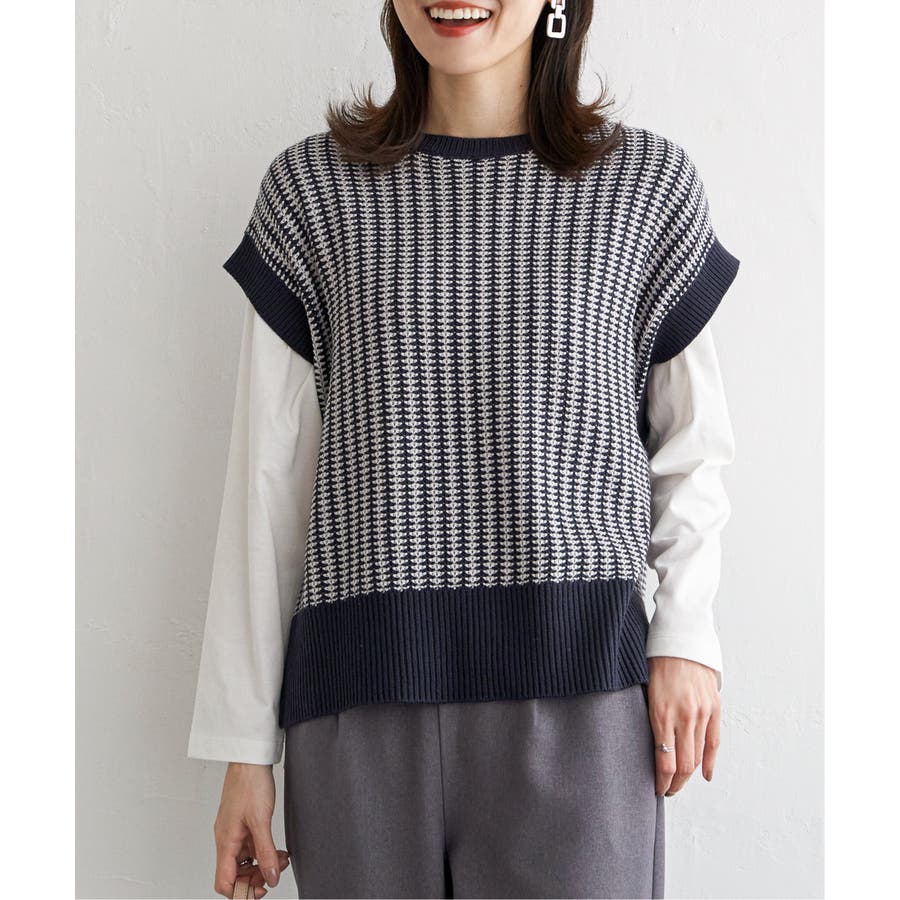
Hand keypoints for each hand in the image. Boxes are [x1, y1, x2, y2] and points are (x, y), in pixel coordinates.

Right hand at [213, 762, 291, 898]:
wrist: (250, 759)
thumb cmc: (250, 782)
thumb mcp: (261, 820)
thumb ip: (266, 851)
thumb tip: (271, 878)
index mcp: (226, 841)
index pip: (224, 881)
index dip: (241, 891)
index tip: (261, 889)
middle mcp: (227, 838)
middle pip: (235, 874)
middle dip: (256, 877)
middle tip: (276, 872)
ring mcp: (234, 831)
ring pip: (245, 860)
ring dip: (263, 864)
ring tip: (281, 859)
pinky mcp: (242, 823)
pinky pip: (251, 846)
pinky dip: (263, 851)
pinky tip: (277, 849)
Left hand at [646, 656, 720, 796]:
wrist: (680, 640)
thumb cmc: (655, 664)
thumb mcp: (643, 691)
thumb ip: (649, 718)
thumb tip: (647, 745)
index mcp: (661, 714)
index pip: (664, 763)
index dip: (661, 782)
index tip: (656, 789)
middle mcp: (683, 717)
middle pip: (683, 766)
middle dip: (674, 784)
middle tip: (666, 790)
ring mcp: (701, 713)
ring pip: (698, 756)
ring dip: (688, 775)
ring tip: (678, 783)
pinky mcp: (714, 708)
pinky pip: (714, 741)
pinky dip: (709, 762)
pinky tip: (704, 775)